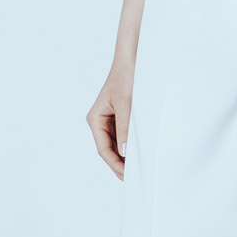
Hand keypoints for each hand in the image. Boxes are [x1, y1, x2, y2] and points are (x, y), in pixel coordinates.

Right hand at [87, 63, 133, 177]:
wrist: (132, 59)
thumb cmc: (126, 77)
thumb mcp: (126, 104)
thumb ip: (125, 128)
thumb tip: (124, 152)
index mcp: (95, 119)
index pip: (104, 149)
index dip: (115, 164)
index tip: (128, 175)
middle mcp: (100, 121)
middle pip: (109, 150)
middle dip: (121, 164)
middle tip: (135, 178)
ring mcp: (110, 120)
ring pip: (117, 145)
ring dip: (126, 156)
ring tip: (139, 169)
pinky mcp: (120, 117)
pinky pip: (124, 136)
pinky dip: (131, 146)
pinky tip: (141, 153)